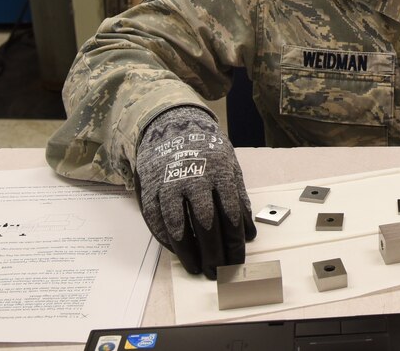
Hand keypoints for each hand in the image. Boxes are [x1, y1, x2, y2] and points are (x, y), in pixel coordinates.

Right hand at [135, 106, 256, 278]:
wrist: (174, 128)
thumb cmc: (208, 153)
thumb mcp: (230, 168)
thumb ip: (238, 199)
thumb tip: (248, 233)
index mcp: (220, 172)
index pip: (231, 215)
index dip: (234, 242)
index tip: (237, 261)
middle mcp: (194, 179)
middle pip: (206, 224)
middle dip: (213, 253)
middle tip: (217, 271)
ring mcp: (170, 184)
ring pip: (178, 226)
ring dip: (188, 252)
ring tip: (196, 268)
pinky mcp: (151, 189)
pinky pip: (157, 221)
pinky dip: (167, 240)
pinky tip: (176, 252)